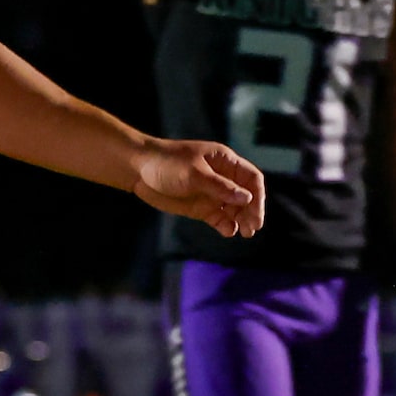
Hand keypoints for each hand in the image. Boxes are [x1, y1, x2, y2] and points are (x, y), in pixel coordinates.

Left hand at [135, 138, 264, 237]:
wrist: (138, 170)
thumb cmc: (167, 163)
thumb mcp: (194, 173)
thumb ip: (221, 187)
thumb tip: (248, 198)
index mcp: (225, 161)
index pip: (251, 178)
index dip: (257, 196)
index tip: (256, 213)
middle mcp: (222, 177)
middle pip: (247, 196)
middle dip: (251, 211)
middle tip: (252, 228)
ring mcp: (212, 194)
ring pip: (235, 209)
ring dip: (241, 220)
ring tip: (244, 233)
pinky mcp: (201, 208)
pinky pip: (220, 218)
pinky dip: (226, 225)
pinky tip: (229, 231)